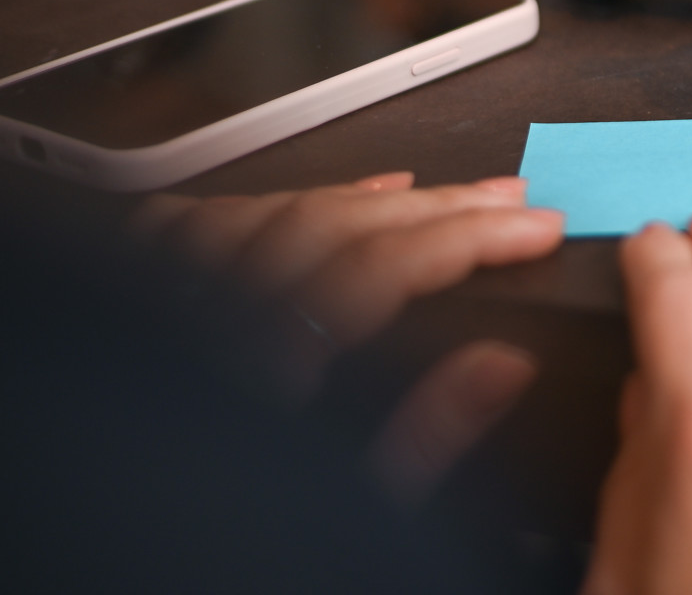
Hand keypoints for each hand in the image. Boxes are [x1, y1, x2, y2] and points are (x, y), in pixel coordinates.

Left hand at [133, 172, 564, 504]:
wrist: (102, 567)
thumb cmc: (210, 545)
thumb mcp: (348, 514)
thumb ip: (424, 438)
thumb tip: (501, 368)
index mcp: (264, 365)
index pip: (386, 266)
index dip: (473, 237)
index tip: (534, 229)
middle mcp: (210, 320)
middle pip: (336, 226)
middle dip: (437, 205)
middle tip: (507, 199)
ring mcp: (170, 309)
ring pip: (271, 216)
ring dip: (359, 199)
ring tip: (426, 189)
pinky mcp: (137, 317)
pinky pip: (196, 230)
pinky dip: (261, 207)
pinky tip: (298, 204)